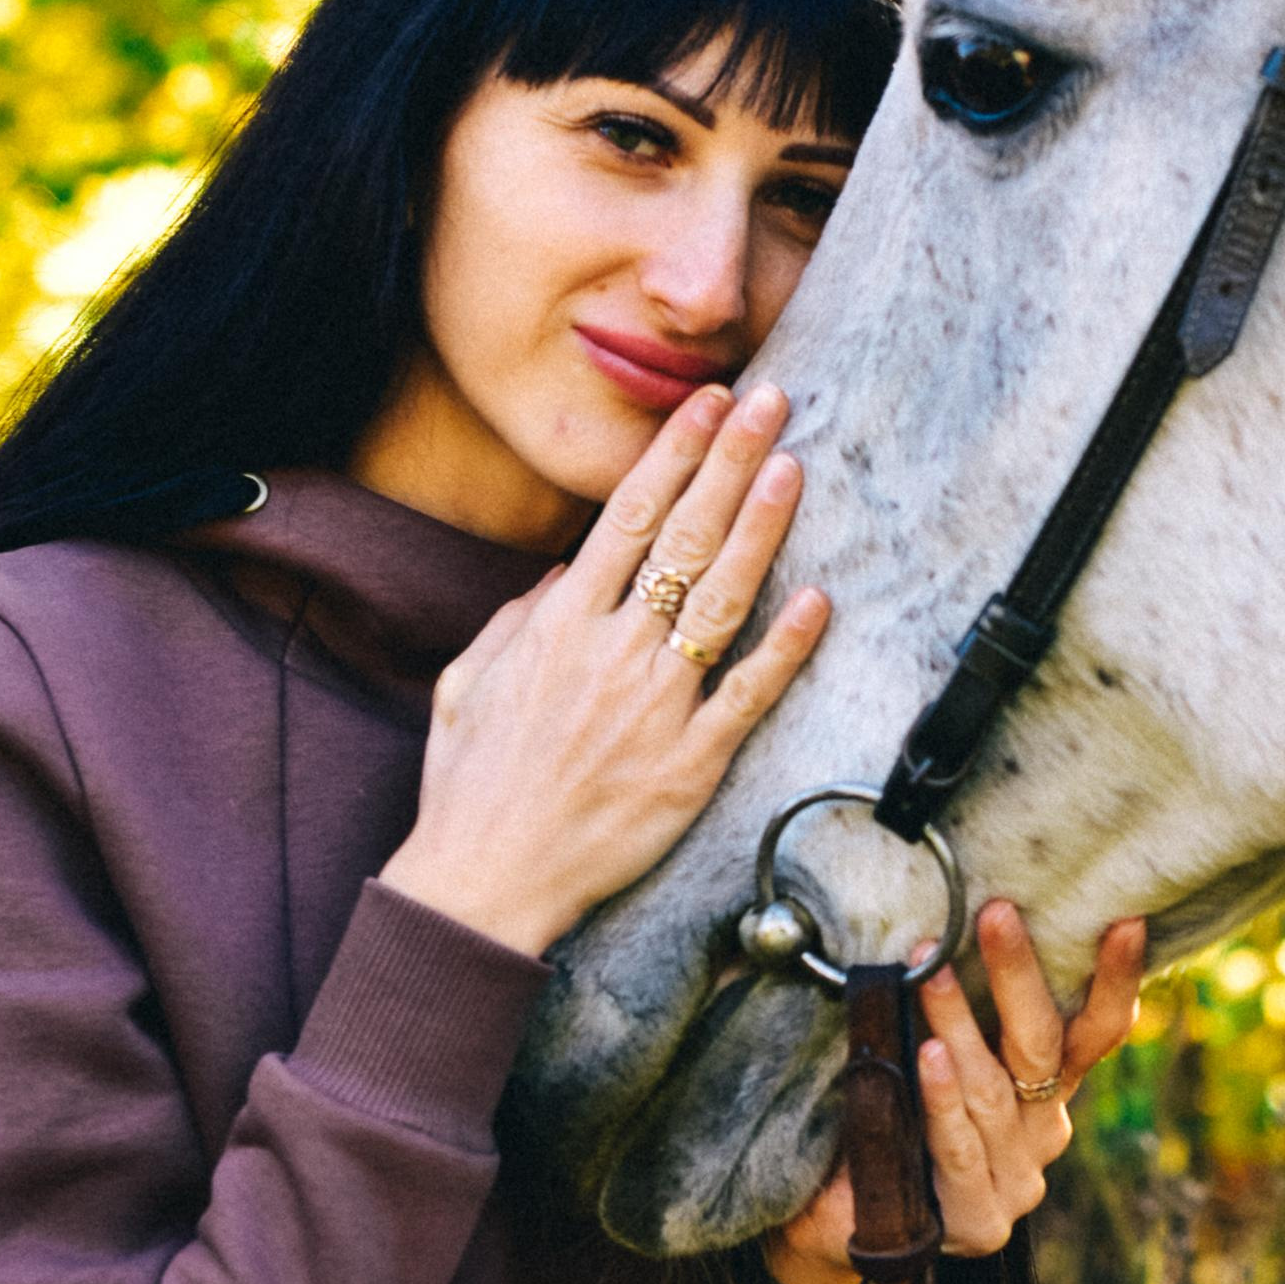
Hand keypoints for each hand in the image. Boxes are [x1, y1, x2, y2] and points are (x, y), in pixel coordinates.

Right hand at [380, 380, 826, 958]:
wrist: (486, 880)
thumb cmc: (469, 786)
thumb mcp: (466, 685)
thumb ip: (516, 622)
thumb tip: (563, 576)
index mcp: (557, 627)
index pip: (625, 517)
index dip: (673, 455)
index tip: (706, 406)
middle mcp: (611, 654)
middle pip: (683, 538)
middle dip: (729, 462)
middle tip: (770, 403)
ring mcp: (656, 708)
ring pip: (721, 601)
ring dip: (761, 529)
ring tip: (793, 469)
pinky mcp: (690, 765)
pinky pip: (748, 696)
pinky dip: (785, 648)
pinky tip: (818, 601)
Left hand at [762, 904, 1147, 1283]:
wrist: (844, 1222)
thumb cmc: (891, 1121)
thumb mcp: (937, 1059)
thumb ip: (963, 1019)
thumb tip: (947, 928)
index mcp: (1047, 1091)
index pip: (1096, 1033)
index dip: (1116, 981)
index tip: (1125, 922)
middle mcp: (1042, 1133)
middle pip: (1043, 1046)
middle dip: (1019, 975)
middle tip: (996, 914)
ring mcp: (1016, 1181)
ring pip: (992, 1091)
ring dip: (958, 1023)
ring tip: (931, 971)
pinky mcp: (980, 1221)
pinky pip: (959, 1148)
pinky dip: (942, 1099)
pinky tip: (928, 1058)